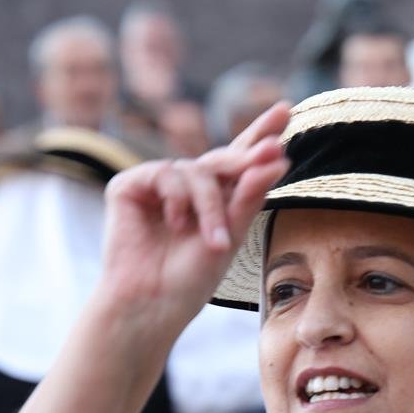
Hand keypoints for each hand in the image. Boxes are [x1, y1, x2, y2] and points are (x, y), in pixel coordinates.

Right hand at [97, 102, 290, 340]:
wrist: (152, 304)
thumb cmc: (190, 279)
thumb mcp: (231, 234)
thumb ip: (250, 195)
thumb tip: (278, 156)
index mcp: (215, 199)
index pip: (239, 160)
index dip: (259, 135)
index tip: (284, 109)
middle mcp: (187, 187)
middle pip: (223, 156)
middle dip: (249, 155)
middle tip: (274, 149)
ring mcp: (157, 184)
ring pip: (198, 170)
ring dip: (211, 205)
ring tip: (214, 241)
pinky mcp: (129, 186)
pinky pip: (166, 173)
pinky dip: (178, 199)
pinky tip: (176, 225)